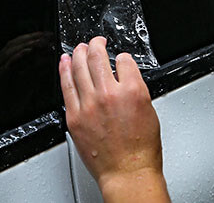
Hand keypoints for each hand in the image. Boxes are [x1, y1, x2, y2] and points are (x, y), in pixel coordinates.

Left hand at [59, 36, 169, 202]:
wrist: (127, 172)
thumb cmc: (141, 149)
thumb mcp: (149, 111)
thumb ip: (135, 89)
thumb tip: (125, 77)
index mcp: (132, 91)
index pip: (124, 60)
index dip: (122, 58)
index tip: (119, 59)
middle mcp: (109, 94)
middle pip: (98, 57)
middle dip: (96, 44)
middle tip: (96, 42)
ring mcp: (89, 105)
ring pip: (79, 67)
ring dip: (78, 52)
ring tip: (79, 48)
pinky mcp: (74, 116)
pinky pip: (66, 86)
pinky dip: (64, 70)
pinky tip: (64, 62)